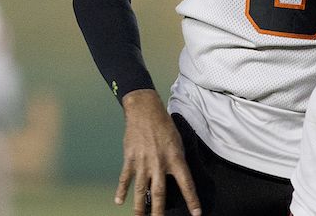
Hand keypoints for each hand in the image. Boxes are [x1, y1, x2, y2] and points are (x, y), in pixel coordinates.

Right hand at [116, 89, 201, 215]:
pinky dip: (121, 190)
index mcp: (175, 158)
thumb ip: (178, 161)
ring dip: (140, 208)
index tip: (196, 214)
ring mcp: (143, 162)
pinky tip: (119, 201)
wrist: (145, 110)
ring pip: (141, 190)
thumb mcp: (178, 142)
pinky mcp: (130, 158)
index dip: (192, 200)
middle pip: (159, 193)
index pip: (186, 184)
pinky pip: (125, 178)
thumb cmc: (164, 126)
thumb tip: (178, 178)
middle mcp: (159, 163)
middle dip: (160, 212)